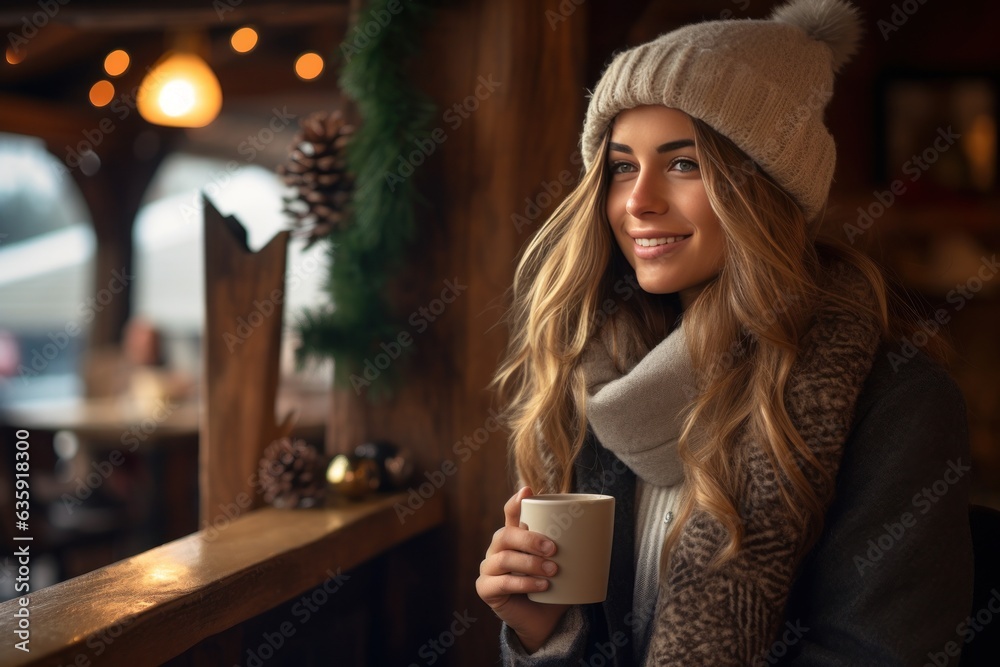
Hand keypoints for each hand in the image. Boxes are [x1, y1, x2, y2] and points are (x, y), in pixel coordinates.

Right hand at [476, 486, 570, 652]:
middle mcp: (497, 549)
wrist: (543, 622)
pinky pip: (501, 582)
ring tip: (553, 571)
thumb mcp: (562, 563)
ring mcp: (488, 568)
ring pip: (504, 558)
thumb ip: (571, 547)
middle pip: (505, 534)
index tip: (528, 492)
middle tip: (554, 549)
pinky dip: (523, 583)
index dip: (516, 502)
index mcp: (514, 537)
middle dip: (530, 539)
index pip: (510, 513)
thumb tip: (599, 527)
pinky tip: (542, 586)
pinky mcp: (485, 589)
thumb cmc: (553, 588)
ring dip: (530, 563)